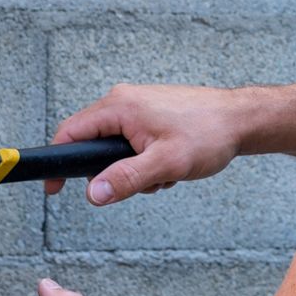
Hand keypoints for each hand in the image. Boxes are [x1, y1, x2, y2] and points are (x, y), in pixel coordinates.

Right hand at [45, 83, 247, 205]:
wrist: (241, 120)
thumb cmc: (208, 134)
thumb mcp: (165, 164)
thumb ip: (125, 179)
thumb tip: (92, 194)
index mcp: (119, 106)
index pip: (70, 133)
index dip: (57, 163)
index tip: (54, 189)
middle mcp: (123, 101)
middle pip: (92, 144)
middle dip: (112, 172)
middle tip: (142, 182)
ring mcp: (137, 107)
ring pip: (115, 148)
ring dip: (134, 170)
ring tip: (164, 173)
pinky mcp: (149, 114)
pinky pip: (132, 144)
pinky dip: (146, 161)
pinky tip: (170, 166)